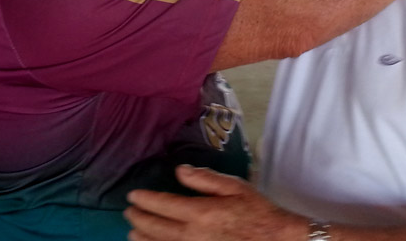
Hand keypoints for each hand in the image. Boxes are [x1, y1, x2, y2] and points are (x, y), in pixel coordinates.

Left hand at [124, 165, 305, 240]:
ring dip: (143, 238)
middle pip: (156, 227)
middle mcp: (193, 235)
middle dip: (139, 219)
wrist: (276, 240)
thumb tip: (180, 171)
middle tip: (129, 212)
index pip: (163, 205)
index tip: (133, 196)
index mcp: (201, 212)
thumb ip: (205, 178)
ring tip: (133, 232)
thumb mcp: (234, 187)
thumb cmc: (257, 211)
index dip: (145, 200)